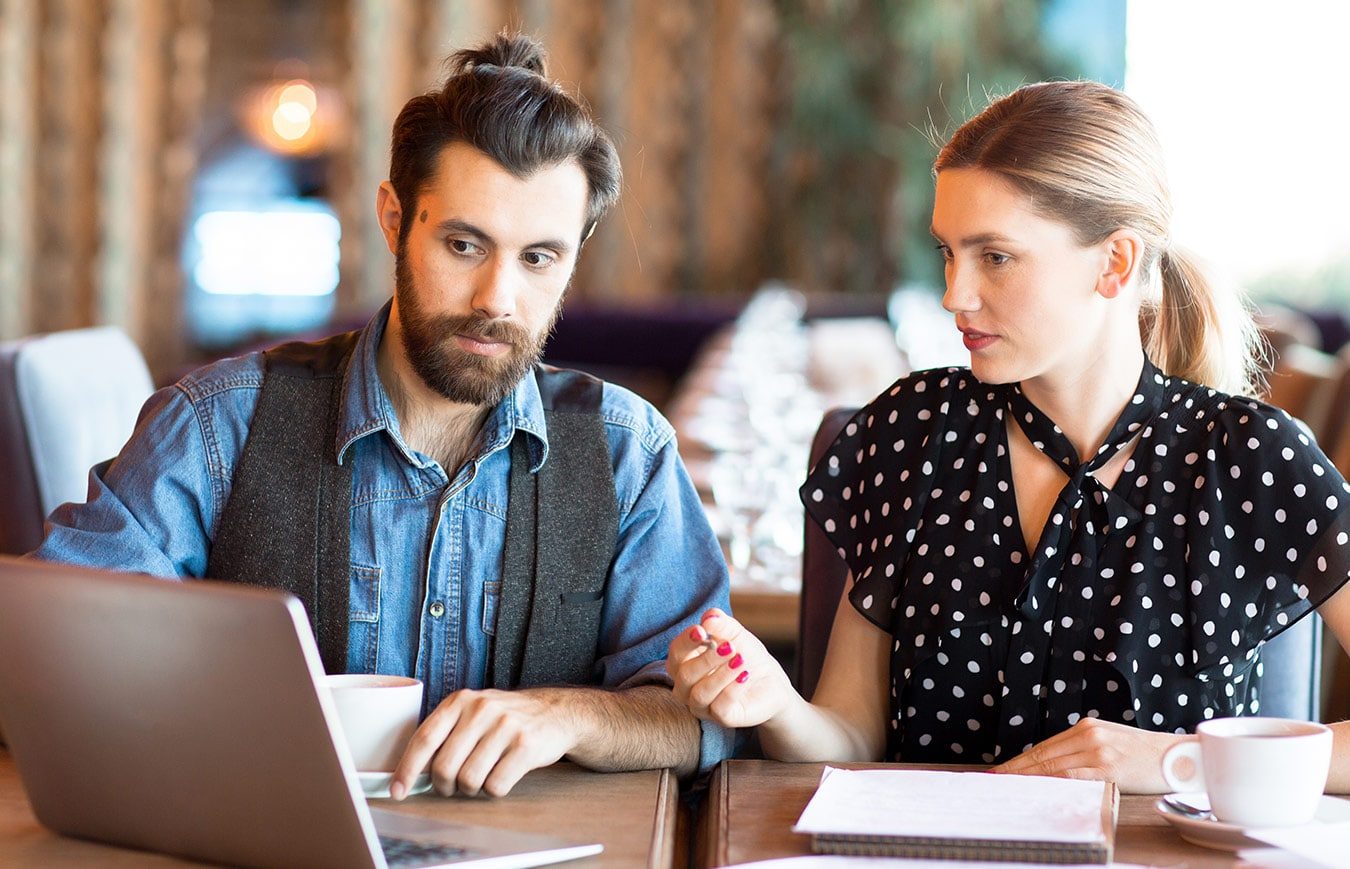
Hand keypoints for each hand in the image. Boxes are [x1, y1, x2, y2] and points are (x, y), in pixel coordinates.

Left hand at [389, 688, 574, 798]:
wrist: (555, 712)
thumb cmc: (504, 720)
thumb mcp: (472, 713)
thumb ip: (445, 734)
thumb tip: (410, 772)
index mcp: (461, 701)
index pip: (424, 738)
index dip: (407, 769)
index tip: (397, 791)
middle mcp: (481, 709)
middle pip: (444, 767)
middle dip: (444, 786)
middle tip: (454, 786)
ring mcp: (505, 726)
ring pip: (469, 780)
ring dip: (471, 790)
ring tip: (482, 777)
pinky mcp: (526, 746)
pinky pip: (495, 786)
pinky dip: (494, 790)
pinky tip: (502, 775)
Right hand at [665, 608, 794, 728]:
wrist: (770, 681)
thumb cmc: (745, 656)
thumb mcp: (736, 635)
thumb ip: (721, 623)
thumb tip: (709, 617)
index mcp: (685, 663)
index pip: (676, 652)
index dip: (686, 641)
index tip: (701, 630)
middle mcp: (687, 687)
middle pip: (685, 675)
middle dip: (707, 659)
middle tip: (730, 647)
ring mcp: (703, 706)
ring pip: (700, 694)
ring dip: (721, 675)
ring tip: (741, 661)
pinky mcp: (722, 719)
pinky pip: (720, 708)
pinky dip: (733, 689)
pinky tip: (745, 676)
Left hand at [991, 717, 1185, 792]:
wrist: (1181, 757)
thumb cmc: (1146, 755)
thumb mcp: (1110, 742)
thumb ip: (1084, 749)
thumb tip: (1054, 766)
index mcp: (1087, 727)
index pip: (1045, 746)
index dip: (1020, 759)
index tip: (1001, 769)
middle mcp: (1090, 735)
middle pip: (1043, 755)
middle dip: (1016, 768)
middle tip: (994, 778)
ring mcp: (1099, 751)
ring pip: (1053, 766)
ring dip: (1027, 776)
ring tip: (1007, 785)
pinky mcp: (1109, 768)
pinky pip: (1073, 776)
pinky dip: (1051, 781)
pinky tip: (1036, 787)